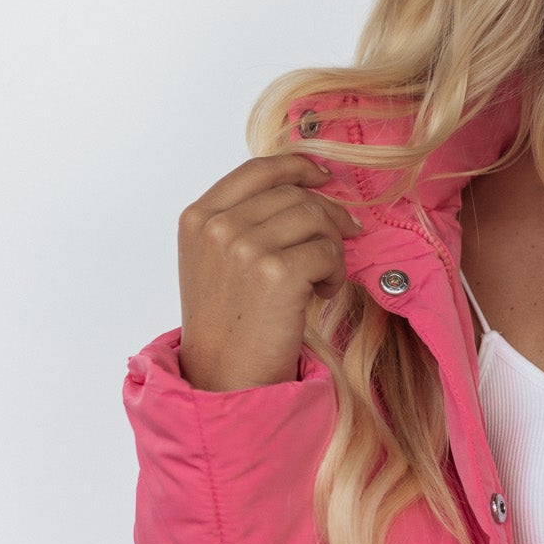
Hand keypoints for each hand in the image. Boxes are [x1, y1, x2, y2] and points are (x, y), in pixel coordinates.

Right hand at [176, 153, 362, 391]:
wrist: (224, 377)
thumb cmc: (228, 325)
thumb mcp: (217, 262)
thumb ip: (244, 222)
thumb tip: (305, 191)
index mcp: (198, 217)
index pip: (258, 169)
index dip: (298, 166)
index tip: (324, 178)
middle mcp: (217, 226)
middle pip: (294, 194)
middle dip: (328, 216)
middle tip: (344, 238)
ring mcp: (243, 247)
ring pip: (315, 218)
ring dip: (332, 247)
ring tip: (323, 278)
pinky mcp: (274, 272)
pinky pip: (327, 252)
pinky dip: (335, 273)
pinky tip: (321, 294)